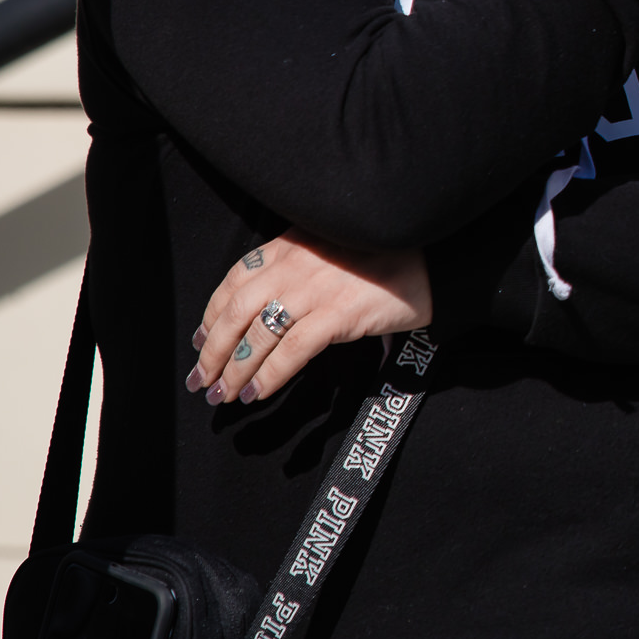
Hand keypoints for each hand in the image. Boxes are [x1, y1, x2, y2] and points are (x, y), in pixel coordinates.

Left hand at [186, 235, 431, 406]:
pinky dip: (268, 376)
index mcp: (291, 243)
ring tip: (224, 395)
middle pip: (236, 311)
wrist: (437, 259)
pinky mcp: (338, 314)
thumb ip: (299, 265)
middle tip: (201, 379)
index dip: (211, 314)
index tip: (201, 339)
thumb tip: (265, 307)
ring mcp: (316, 288)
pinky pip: (291, 351)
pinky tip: (257, 393)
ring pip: (258, 335)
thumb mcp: (334, 248)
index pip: (235, 280)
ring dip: (234, 371)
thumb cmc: (388, 257)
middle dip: (212, 350)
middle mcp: (296, 263)